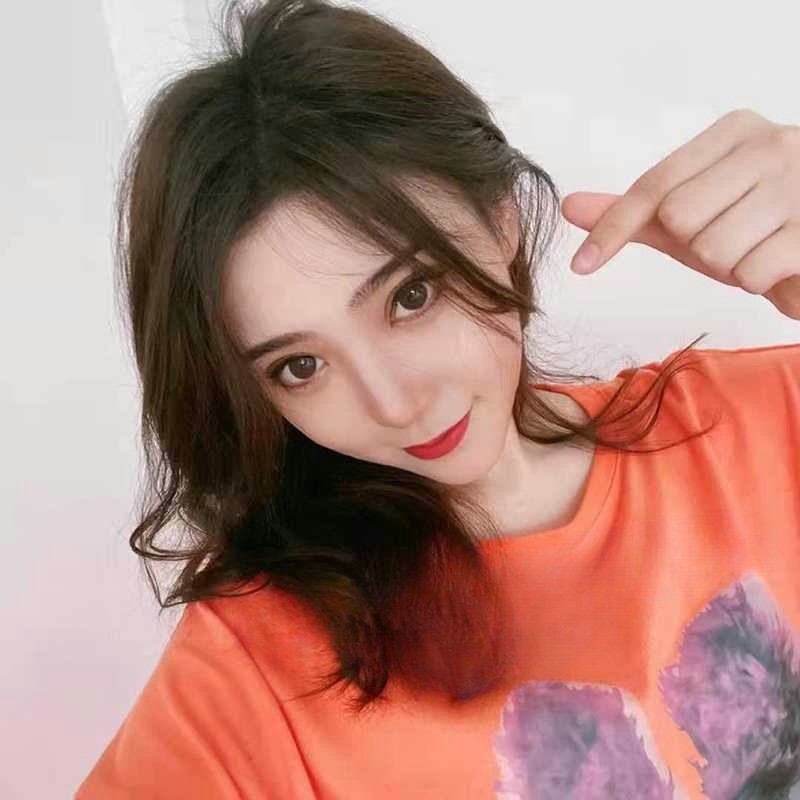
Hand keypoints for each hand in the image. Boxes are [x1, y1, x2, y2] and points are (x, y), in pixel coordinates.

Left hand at [561, 109, 799, 319]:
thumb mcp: (686, 218)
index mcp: (733, 132)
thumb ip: (633, 212)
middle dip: (696, 244)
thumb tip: (568, 207)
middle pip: (680, 218)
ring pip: (713, 249)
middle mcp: (770, 144)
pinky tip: (778, 262)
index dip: (613, 229)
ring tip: (756, 249)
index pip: (653, 186)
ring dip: (729, 265)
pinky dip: (756, 280)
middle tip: (730, 237)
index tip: (580, 266)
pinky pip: (751, 273)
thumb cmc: (748, 228)